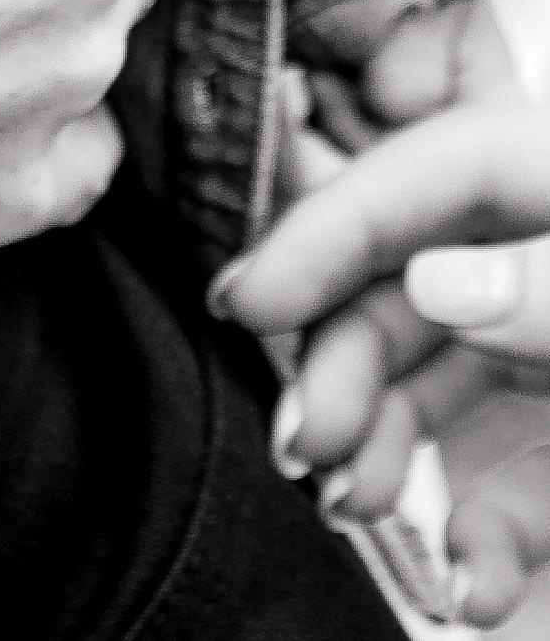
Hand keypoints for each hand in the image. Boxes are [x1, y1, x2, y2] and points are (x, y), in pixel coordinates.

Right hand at [217, 103, 549, 627]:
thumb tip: (435, 280)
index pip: (427, 174)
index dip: (328, 229)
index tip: (244, 300)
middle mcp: (535, 271)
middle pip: (406, 289)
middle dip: (337, 363)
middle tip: (301, 445)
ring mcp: (549, 362)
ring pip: (430, 384)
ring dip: (376, 447)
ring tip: (350, 507)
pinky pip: (506, 488)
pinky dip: (478, 545)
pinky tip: (471, 589)